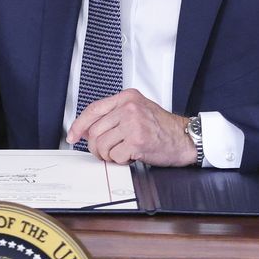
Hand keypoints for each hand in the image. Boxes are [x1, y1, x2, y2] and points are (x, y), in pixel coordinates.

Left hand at [64, 89, 197, 165]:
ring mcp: (133, 123)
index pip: (93, 109)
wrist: (185, 138)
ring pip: (101, 145)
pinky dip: (120, 161)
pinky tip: (131, 156)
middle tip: (105, 152)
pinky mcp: (137, 141)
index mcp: (127, 97)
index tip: (73, 135)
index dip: (79, 125)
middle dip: (95, 147)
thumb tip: (87, 129)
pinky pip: (115, 156)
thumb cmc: (162, 128)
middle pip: (94, 131)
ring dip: (108, 155)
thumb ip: (115, 114)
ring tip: (121, 153)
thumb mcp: (138, 110)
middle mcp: (129, 107)